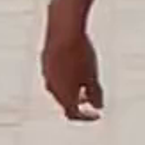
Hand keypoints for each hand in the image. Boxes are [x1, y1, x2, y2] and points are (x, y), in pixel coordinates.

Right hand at [39, 0, 103, 122]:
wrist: (63, 28)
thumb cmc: (80, 52)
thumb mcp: (92, 75)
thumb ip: (95, 93)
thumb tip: (98, 106)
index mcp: (64, 94)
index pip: (74, 114)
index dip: (87, 117)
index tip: (97, 114)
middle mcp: (52, 87)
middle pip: (65, 102)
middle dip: (78, 103)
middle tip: (91, 99)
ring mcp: (46, 73)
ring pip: (59, 89)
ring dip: (71, 90)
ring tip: (84, 83)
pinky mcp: (45, 61)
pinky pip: (55, 75)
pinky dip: (66, 78)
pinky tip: (74, 68)